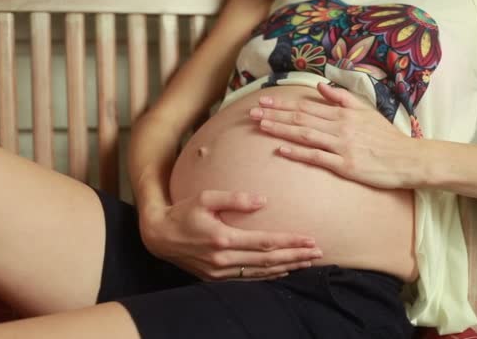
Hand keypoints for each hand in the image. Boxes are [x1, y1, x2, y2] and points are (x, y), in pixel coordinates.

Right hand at [139, 190, 322, 280]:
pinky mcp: (216, 278)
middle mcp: (223, 259)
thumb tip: (263, 200)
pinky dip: (269, 276)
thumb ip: (234, 198)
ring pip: (261, 273)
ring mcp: (220, 272)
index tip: (310, 239)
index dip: (290, 241)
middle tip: (318, 252)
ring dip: (287, 267)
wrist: (158, 236)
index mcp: (223, 238)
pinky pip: (248, 278)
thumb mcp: (205, 198)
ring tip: (308, 262)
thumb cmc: (183, 212)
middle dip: (296, 256)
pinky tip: (283, 270)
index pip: (265, 242)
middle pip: (269, 260)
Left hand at [249, 83, 425, 188]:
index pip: (306, 106)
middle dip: (274, 115)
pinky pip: (317, 158)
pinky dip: (298, 152)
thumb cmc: (386, 137)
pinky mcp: (345, 166)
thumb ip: (342, 98)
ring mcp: (341, 146)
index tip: (263, 101)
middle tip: (251, 113)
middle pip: (300, 118)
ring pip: (305, 135)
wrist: (408, 159)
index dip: (283, 104)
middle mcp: (340, 127)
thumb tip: (321, 86)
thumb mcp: (366, 111)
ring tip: (261, 126)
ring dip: (281, 130)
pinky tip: (282, 149)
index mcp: (343, 113)